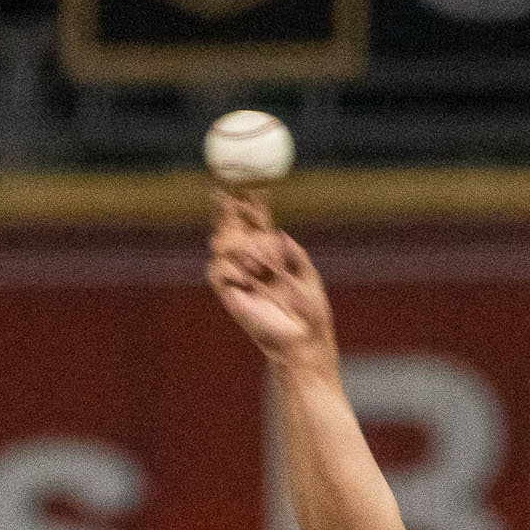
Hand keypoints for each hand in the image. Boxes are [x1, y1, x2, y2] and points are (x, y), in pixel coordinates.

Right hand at [206, 191, 336, 369]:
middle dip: (226, 211)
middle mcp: (253, 264)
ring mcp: (240, 279)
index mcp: (272, 257)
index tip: (252, 186)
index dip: (251, 205)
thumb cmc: (312, 314)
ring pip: (221, 246)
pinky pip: (217, 272)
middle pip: (232, 228)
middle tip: (224, 195)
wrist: (303, 343)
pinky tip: (247, 277)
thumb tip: (280, 234)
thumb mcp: (310, 278)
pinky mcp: (231, 296)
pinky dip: (228, 268)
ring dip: (234, 246)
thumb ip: (296, 255)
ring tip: (256, 264)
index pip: (257, 225)